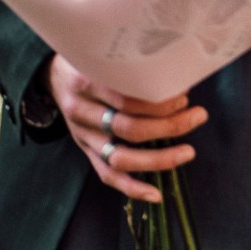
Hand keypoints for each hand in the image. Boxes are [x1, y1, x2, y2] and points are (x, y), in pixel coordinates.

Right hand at [46, 54, 207, 203]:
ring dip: (159, 159)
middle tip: (197, 116)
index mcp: (84, 82)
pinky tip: (156, 194)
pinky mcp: (84, 150)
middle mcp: (81, 111)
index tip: (183, 96)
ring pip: (121, 157)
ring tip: (188, 151)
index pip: (127, 99)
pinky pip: (107, 175)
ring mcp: (82, 135)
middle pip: (129, 129)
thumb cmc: (87, 62)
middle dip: (169, 126)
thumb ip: (130, 66)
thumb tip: (178, 77)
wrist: (53, 76)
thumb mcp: (101, 55)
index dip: (160, 102)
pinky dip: (132, 188)